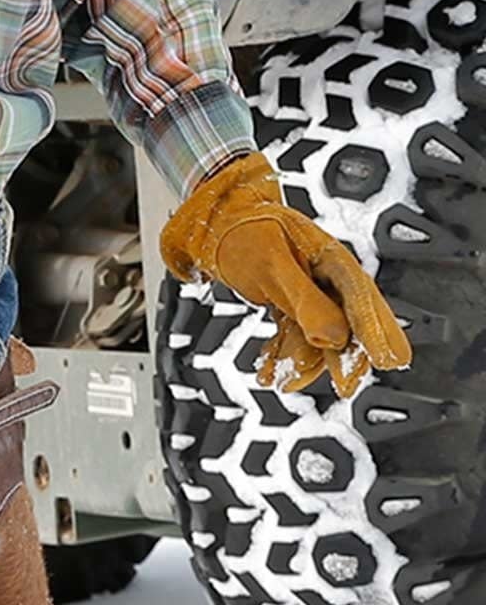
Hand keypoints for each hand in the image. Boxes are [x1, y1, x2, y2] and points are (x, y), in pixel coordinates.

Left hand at [160, 153, 411, 396]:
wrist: (214, 219)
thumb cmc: (243, 228)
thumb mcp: (272, 262)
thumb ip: (304, 299)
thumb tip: (333, 335)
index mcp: (330, 258)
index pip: (360, 298)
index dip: (377, 330)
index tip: (390, 360)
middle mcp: (326, 278)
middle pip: (348, 324)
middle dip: (345, 357)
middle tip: (345, 386)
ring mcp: (309, 293)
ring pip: (319, 337)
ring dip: (302, 361)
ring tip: (281, 378)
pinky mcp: (291, 305)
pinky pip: (295, 337)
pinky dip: (283, 355)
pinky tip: (269, 371)